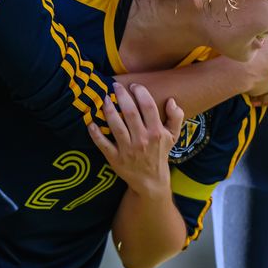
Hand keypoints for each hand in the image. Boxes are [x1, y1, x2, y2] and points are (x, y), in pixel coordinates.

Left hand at [88, 82, 181, 198]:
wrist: (151, 181)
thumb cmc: (160, 153)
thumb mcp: (173, 136)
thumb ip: (176, 117)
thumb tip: (172, 101)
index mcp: (156, 132)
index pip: (148, 106)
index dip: (140, 92)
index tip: (134, 85)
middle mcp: (142, 140)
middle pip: (130, 112)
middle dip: (121, 95)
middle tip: (115, 86)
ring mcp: (128, 150)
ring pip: (116, 125)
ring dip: (108, 110)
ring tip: (103, 99)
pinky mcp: (115, 159)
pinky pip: (103, 144)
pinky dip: (96, 134)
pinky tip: (91, 123)